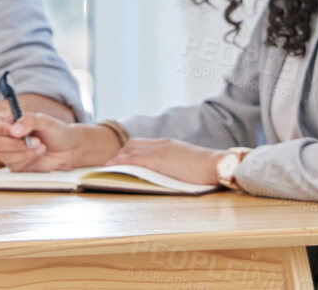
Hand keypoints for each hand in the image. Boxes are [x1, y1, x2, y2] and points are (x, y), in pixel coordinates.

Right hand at [0, 110, 111, 171]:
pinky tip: (39, 153)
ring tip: (41, 145)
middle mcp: (4, 136)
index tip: (15, 131)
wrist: (68, 148)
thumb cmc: (55, 131)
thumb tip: (14, 131)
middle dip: (16, 144)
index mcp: (6, 121)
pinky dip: (28, 159)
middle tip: (35, 140)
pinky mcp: (16, 165)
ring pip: (3, 156)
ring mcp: (9, 152)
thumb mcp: (44, 120)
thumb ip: (29, 120)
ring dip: (24, 152)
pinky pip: (13, 165)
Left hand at [104, 138, 220, 186]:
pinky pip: (133, 160)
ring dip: (113, 158)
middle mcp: (160, 144)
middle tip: (102, 161)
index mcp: (167, 144)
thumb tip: (166, 172)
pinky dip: (119, 162)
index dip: (126, 150)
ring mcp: (158, 151)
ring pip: (129, 151)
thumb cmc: (207, 168)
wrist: (218, 165)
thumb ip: (174, 163)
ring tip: (99, 164)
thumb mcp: (186, 162)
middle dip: (116, 153)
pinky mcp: (159, 161)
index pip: (140, 144)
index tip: (114, 156)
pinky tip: (108, 166)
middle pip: (130, 145)